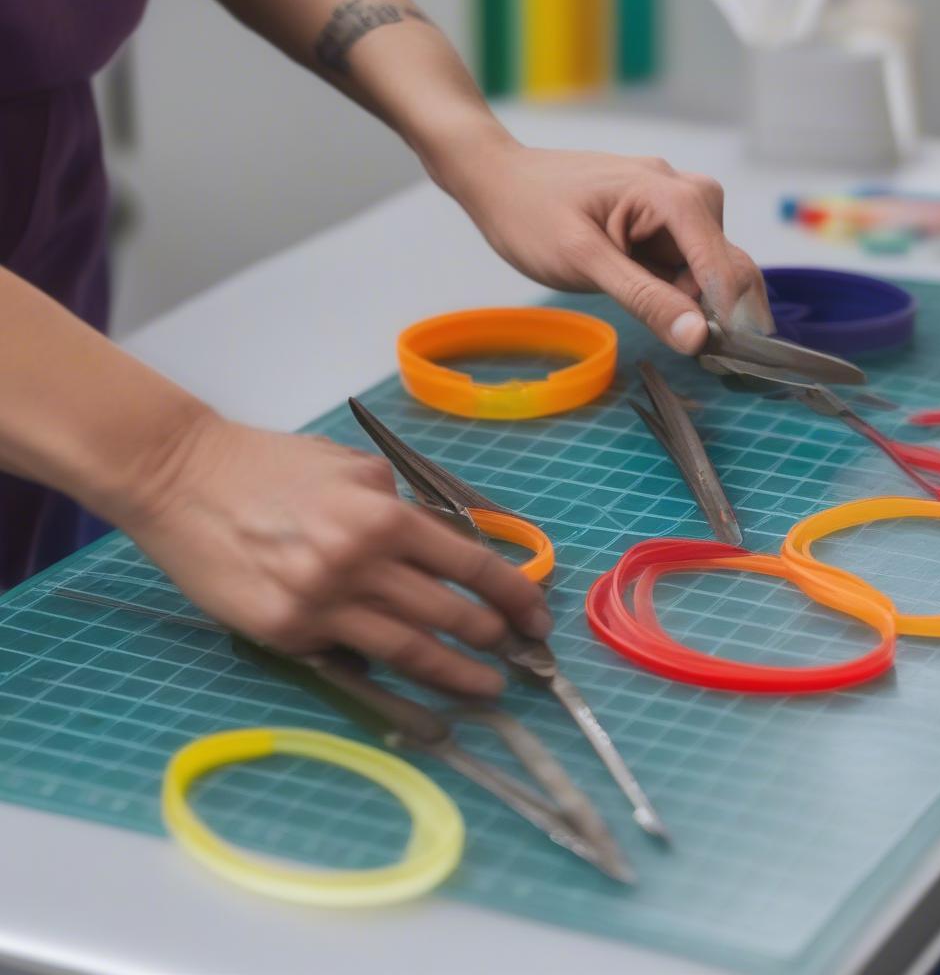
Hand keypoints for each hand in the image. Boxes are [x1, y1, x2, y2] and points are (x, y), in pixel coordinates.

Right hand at [117, 413, 551, 695]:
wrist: (181, 477)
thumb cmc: (270, 465)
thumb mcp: (350, 466)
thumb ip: (399, 503)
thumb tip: (444, 542)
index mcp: (383, 514)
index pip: (471, 564)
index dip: (513, 595)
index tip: (535, 617)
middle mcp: (360, 561)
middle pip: (450, 613)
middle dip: (494, 640)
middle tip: (519, 658)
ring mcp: (321, 603)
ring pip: (411, 650)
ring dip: (458, 674)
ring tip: (488, 689)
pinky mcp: (285, 632)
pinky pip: (352, 662)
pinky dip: (393, 681)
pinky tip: (421, 698)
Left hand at [446, 142, 772, 353]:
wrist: (497, 180)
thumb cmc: (530, 215)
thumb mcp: (584, 262)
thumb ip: (645, 299)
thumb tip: (697, 336)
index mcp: (669, 194)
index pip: (723, 262)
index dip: (730, 313)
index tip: (726, 358)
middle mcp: (682, 191)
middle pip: (725, 264)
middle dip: (711, 308)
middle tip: (678, 341)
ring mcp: (671, 204)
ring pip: (706, 266)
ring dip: (687, 297)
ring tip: (628, 295)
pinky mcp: (657, 219)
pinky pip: (683, 260)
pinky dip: (672, 286)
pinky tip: (634, 286)